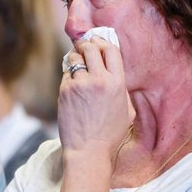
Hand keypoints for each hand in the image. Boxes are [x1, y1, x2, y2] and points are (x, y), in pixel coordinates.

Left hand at [57, 36, 131, 157]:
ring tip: (78, 68)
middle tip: (83, 46)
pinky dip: (69, 76)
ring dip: (76, 59)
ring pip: (75, 58)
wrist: (89, 150)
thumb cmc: (109, 134)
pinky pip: (66, 74)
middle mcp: (100, 80)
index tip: (98, 41)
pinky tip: (72, 86)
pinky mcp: (65, 90)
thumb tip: (113, 70)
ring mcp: (80, 84)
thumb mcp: (126, 109)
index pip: (111, 49)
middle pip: (91, 47)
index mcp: (117, 83)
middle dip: (86, 44)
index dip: (103, 42)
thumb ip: (120, 87)